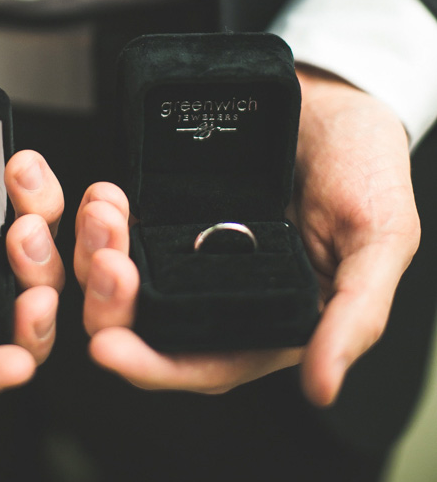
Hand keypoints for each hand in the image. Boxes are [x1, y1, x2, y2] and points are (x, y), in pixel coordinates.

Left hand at [74, 67, 419, 402]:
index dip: (153, 365)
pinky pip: (127, 224)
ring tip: (103, 215)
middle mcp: (226, 290)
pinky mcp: (172, 205)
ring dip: (100, 254)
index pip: (204, 362)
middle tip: (106, 264)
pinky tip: (105, 196)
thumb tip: (322, 388)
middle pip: (150, 322)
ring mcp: (195, 245)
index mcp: (274, 318)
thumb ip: (357, 313)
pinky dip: (107, 217)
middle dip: (113, 304)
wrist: (339, 94)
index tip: (108, 348)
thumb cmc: (369, 166)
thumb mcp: (380, 238)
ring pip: (127, 273)